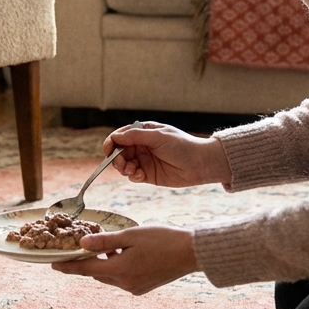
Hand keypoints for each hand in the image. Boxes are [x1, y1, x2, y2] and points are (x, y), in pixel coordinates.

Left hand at [51, 225, 196, 294]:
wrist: (191, 253)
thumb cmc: (162, 240)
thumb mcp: (130, 236)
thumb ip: (105, 241)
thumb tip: (81, 244)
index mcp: (119, 271)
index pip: (85, 269)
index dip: (68, 266)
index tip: (53, 264)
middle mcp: (125, 284)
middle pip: (97, 273)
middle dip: (87, 262)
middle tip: (78, 248)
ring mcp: (135, 288)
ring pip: (110, 275)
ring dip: (104, 263)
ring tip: (105, 246)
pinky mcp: (143, 287)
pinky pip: (122, 278)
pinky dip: (117, 267)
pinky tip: (123, 253)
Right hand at [102, 122, 231, 187]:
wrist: (200, 164)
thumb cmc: (182, 146)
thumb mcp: (158, 136)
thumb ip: (135, 136)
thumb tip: (115, 137)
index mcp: (144, 133)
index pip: (122, 136)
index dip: (112, 142)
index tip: (108, 150)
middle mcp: (142, 146)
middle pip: (120, 151)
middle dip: (117, 158)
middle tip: (121, 164)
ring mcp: (145, 160)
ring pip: (124, 164)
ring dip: (123, 168)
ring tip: (131, 170)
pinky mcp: (149, 175)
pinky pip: (133, 176)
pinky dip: (132, 176)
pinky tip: (139, 175)